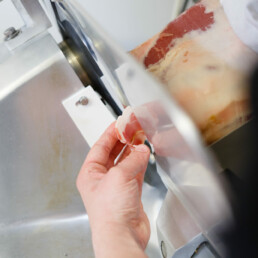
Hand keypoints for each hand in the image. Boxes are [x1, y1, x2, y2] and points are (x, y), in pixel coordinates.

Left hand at [77, 122, 149, 256]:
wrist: (122, 235)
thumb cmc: (110, 212)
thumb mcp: (120, 177)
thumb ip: (133, 160)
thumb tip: (141, 149)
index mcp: (90, 173)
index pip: (100, 146)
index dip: (110, 133)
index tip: (119, 123)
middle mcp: (101, 179)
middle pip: (112, 153)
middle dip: (122, 140)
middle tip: (132, 129)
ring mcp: (116, 185)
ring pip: (124, 161)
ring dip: (132, 150)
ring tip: (140, 138)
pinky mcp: (129, 191)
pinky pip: (134, 171)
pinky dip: (140, 162)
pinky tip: (144, 154)